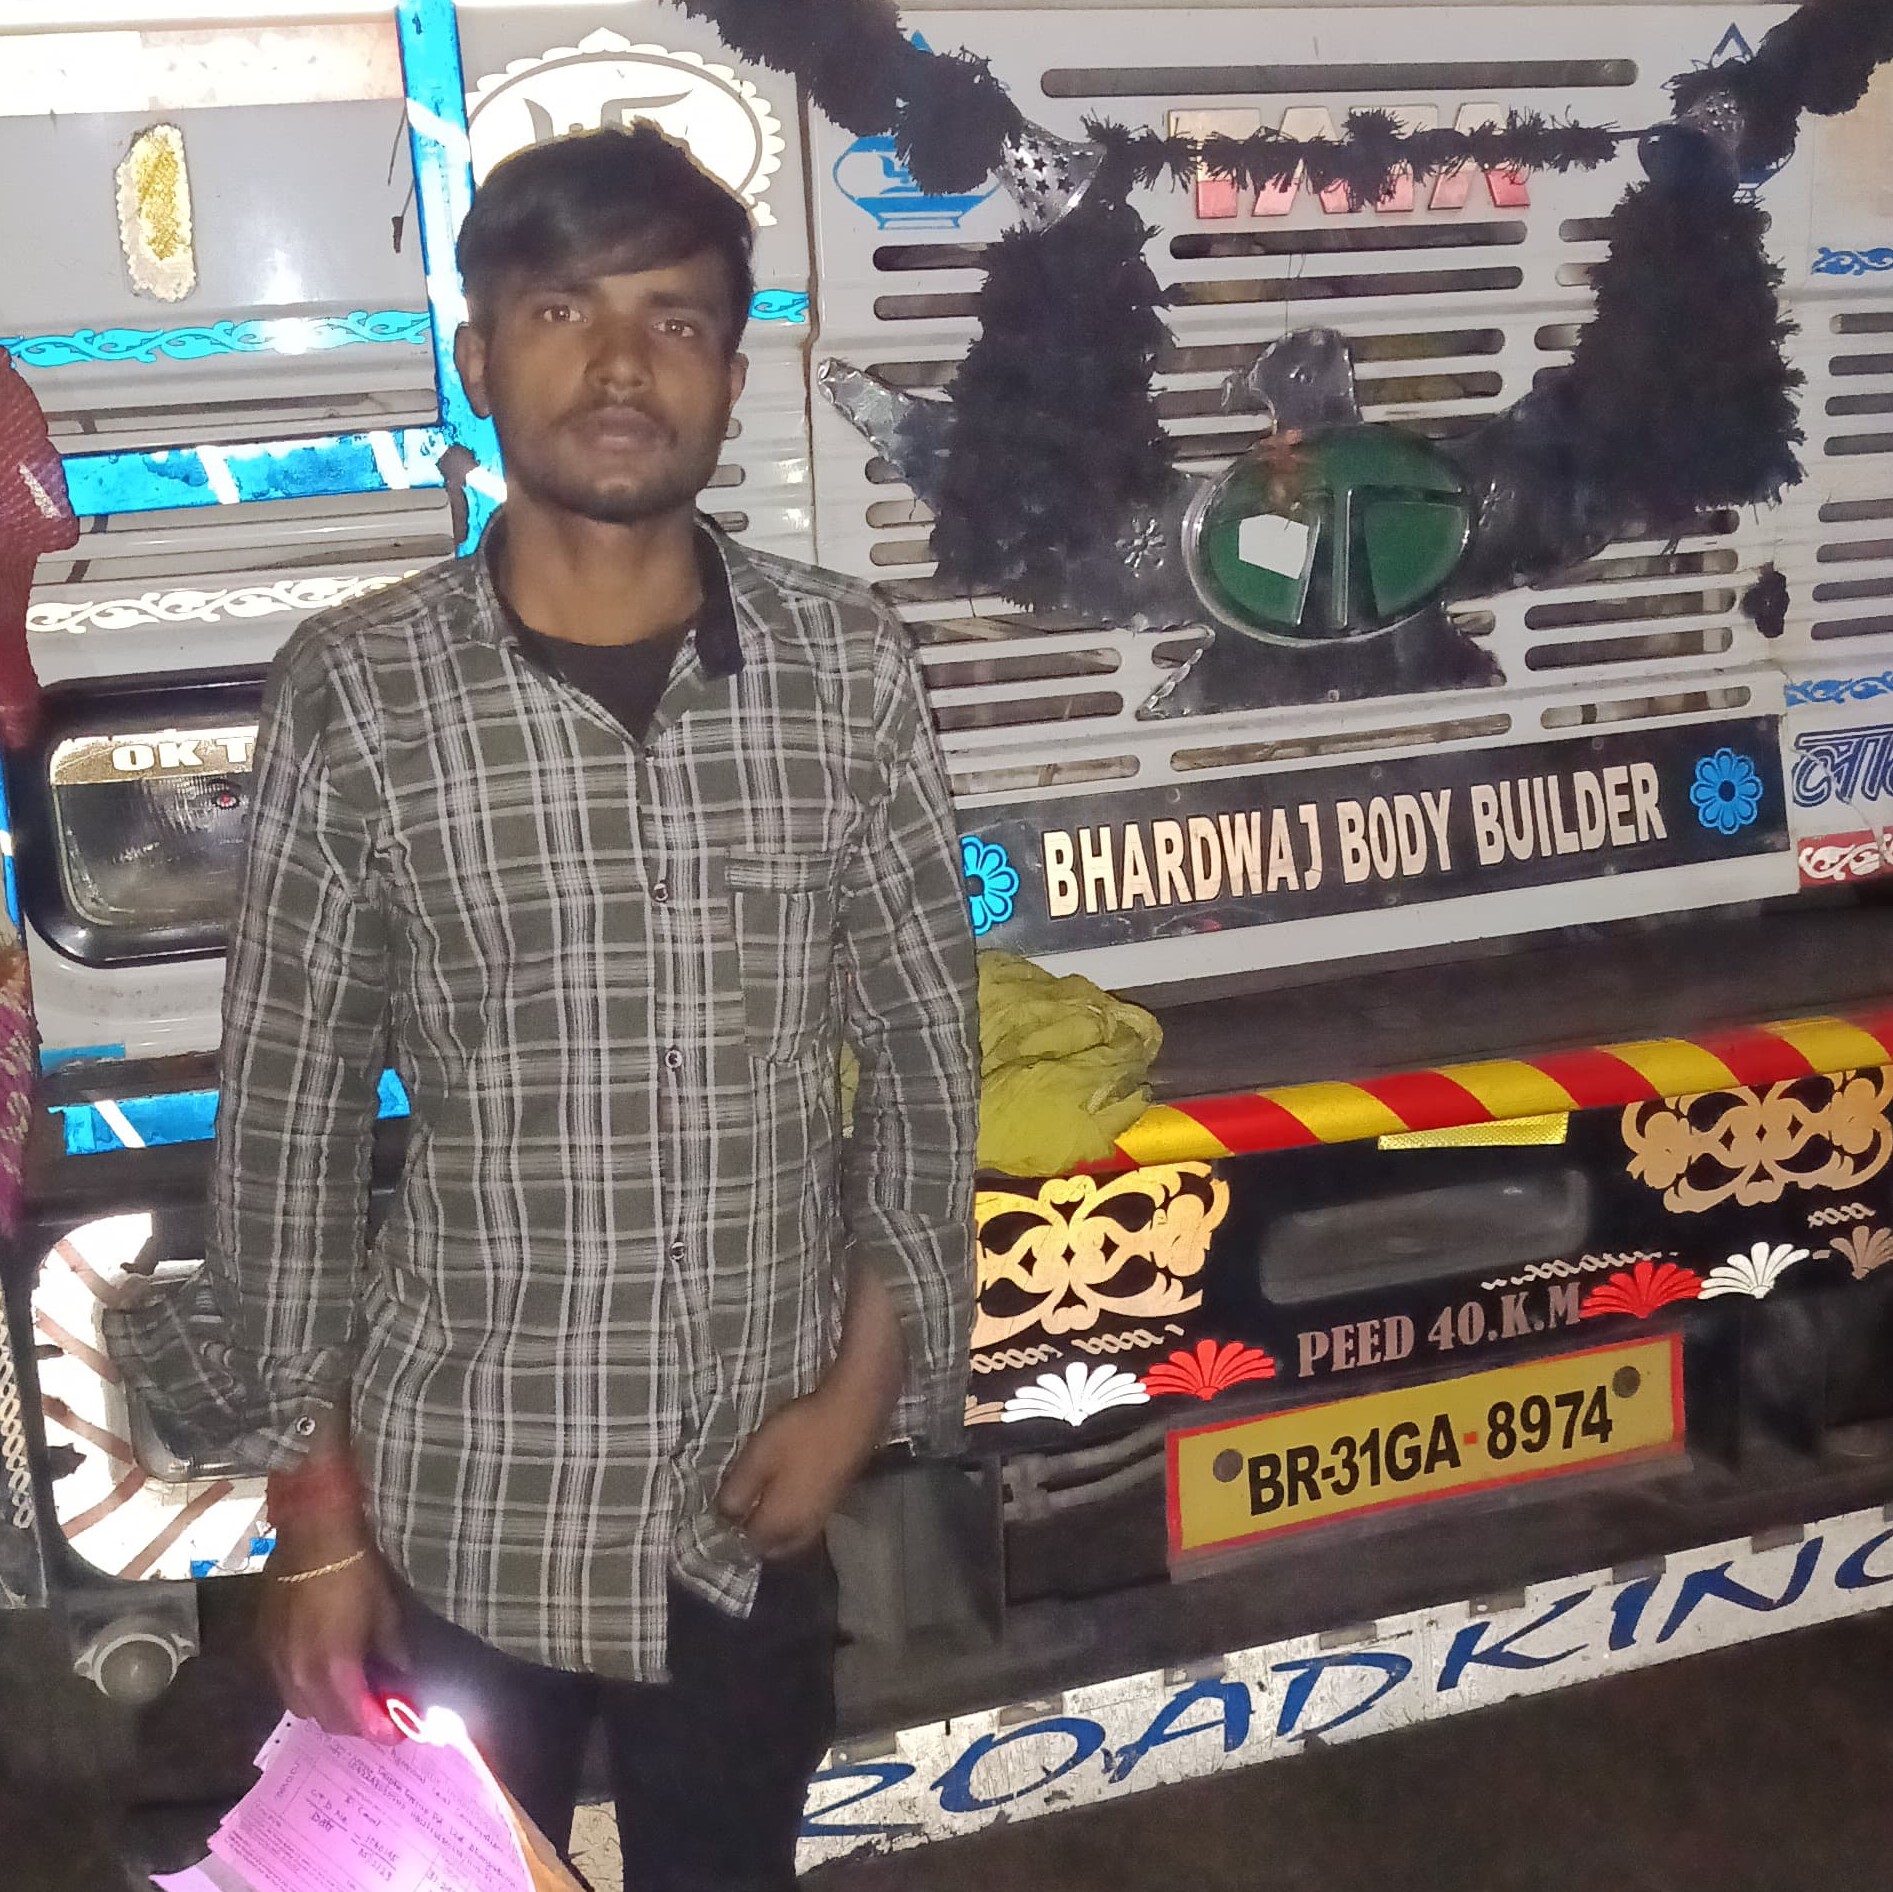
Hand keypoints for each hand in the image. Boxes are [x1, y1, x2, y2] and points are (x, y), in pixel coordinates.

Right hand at [259, 1522, 405, 1743]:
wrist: (313, 1537)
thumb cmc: (356, 1571)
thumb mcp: (385, 1613)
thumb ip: (391, 1653)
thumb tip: (399, 1677)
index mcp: (334, 1668)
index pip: (356, 1718)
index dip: (378, 1731)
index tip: (396, 1734)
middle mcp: (301, 1675)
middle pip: (327, 1720)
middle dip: (355, 1724)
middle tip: (377, 1715)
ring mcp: (277, 1664)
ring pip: (303, 1708)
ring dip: (328, 1710)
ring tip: (352, 1698)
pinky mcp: (263, 1649)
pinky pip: (286, 1686)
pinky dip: (307, 1690)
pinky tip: (324, 1676)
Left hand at [716, 1384, 884, 1558]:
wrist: (852, 1413)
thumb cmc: (799, 1434)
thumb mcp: (757, 1457)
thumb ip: (736, 1492)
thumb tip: (723, 1516)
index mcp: (779, 1524)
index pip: (748, 1545)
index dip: (731, 1530)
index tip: (722, 1508)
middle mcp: (802, 1531)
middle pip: (772, 1547)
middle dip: (755, 1534)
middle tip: (741, 1506)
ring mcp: (823, 1517)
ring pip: (791, 1537)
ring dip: (775, 1528)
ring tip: (762, 1500)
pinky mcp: (836, 1502)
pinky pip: (806, 1523)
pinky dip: (792, 1517)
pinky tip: (787, 1493)